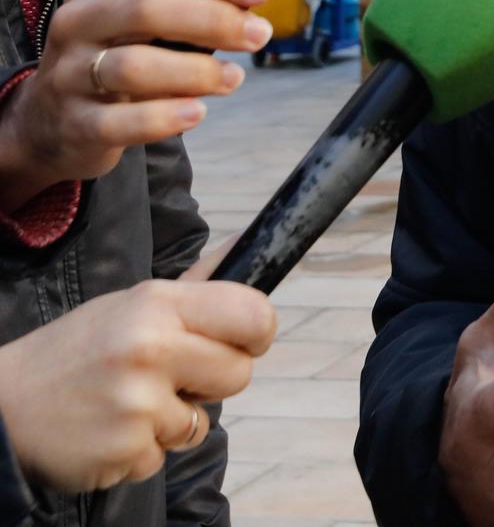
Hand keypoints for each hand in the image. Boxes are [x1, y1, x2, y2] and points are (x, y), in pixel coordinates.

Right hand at [0, 0, 277, 209]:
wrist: (51, 119)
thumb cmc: (117, 53)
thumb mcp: (140, 17)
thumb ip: (189, 0)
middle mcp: (78, 21)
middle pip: (148, 8)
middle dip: (214, 19)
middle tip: (257, 35)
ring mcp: (70, 73)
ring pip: (134, 66)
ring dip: (197, 72)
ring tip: (232, 78)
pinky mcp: (75, 123)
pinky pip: (121, 121)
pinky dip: (166, 117)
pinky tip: (197, 112)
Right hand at [0, 273, 274, 491]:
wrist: (3, 406)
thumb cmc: (78, 351)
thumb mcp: (131, 304)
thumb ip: (196, 288)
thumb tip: (248, 246)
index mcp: (157, 304)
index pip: (254, 314)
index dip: (257, 333)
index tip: (243, 342)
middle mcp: (150, 348)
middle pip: (240, 372)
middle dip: (214, 381)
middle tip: (171, 377)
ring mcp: (137, 402)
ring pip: (202, 422)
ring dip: (173, 421)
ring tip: (127, 403)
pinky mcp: (125, 450)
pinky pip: (163, 457)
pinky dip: (140, 450)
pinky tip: (107, 430)